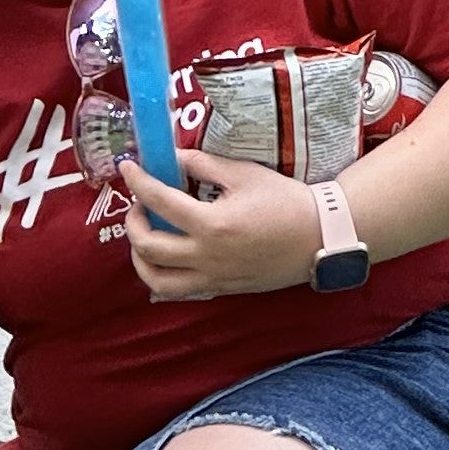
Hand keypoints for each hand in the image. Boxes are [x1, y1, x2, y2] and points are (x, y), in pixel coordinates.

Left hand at [118, 148, 322, 300]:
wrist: (320, 237)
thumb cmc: (284, 201)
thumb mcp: (243, 174)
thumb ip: (202, 164)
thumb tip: (172, 157)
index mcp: (211, 224)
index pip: (159, 201)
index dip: (137, 182)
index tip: (129, 168)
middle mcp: (207, 256)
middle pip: (147, 247)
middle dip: (134, 222)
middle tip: (139, 205)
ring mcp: (214, 277)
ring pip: (157, 282)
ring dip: (141, 259)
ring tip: (145, 236)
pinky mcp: (223, 289)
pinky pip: (181, 292)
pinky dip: (163, 278)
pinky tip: (165, 260)